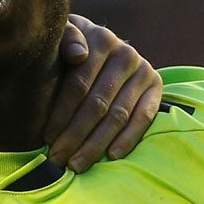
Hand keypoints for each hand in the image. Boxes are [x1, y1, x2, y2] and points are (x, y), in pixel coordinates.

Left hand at [45, 15, 165, 171]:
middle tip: (58, 158)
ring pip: (118, 115)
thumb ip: (64, 40)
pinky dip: (128, 139)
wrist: (97, 44)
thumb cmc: (68, 48)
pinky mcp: (156, 86)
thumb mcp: (59, 38)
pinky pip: (144, 117)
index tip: (46, 138)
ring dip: (96, 144)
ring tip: (77, 164)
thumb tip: (78, 55)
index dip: (61, 114)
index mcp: (100, 39)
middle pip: (98, 103)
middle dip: (75, 135)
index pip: (79, 84)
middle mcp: (126, 53)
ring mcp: (144, 70)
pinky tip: (111, 156)